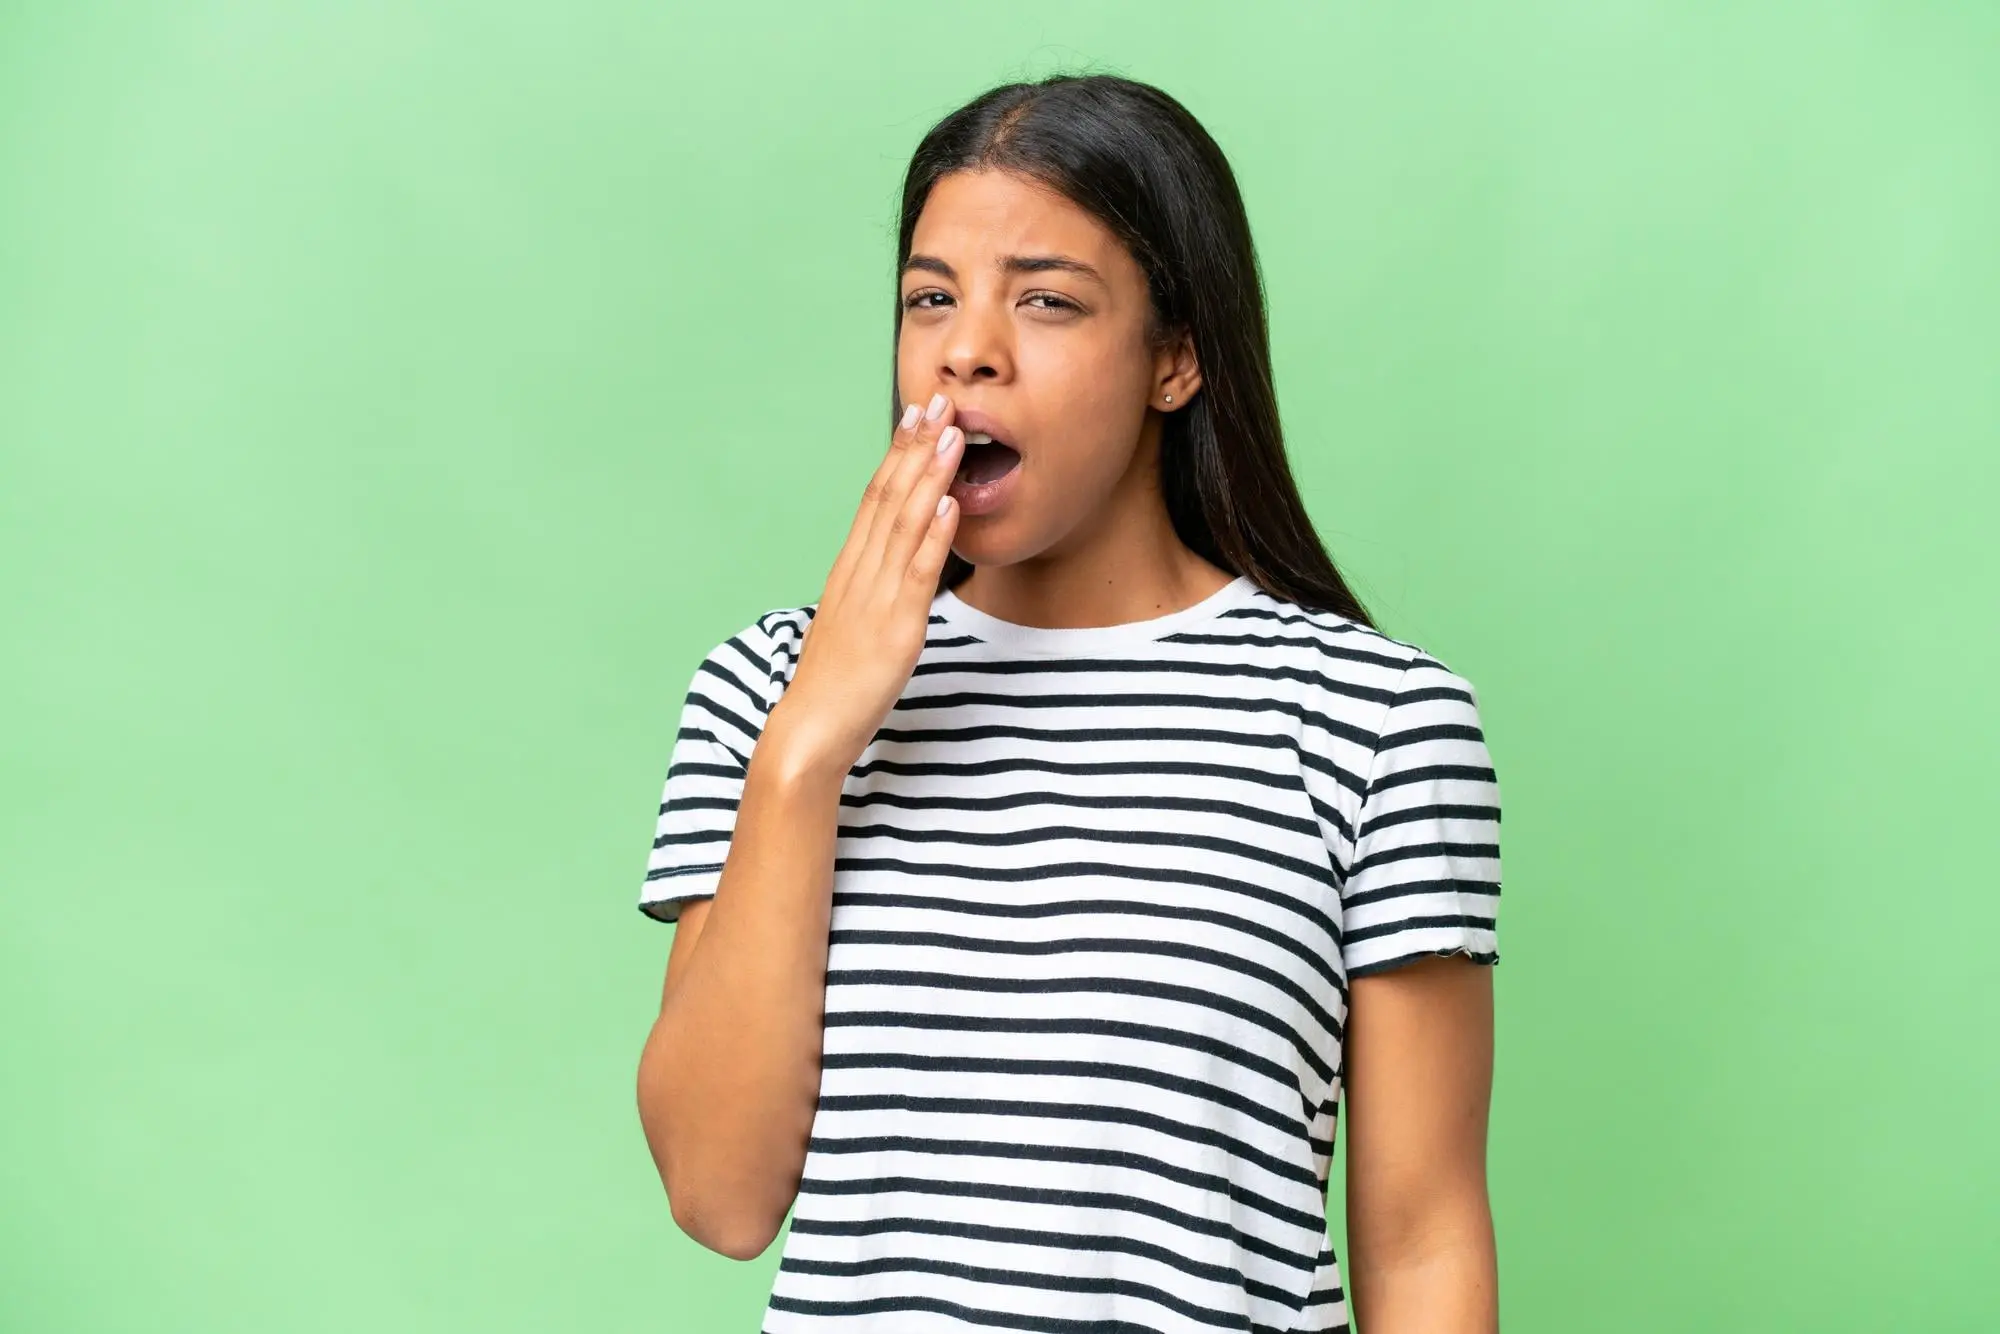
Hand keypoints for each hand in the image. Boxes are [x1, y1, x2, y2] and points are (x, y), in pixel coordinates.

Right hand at [765, 391, 963, 773]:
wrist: (809, 731)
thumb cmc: (833, 686)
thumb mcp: (853, 625)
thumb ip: (872, 592)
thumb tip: (894, 569)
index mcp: (849, 571)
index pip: (874, 498)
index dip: (897, 454)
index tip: (915, 415)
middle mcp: (860, 574)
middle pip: (887, 497)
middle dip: (915, 447)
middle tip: (938, 401)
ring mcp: (876, 598)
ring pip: (903, 524)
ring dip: (929, 475)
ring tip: (951, 434)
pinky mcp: (895, 628)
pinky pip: (917, 573)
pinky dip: (933, 534)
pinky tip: (950, 502)